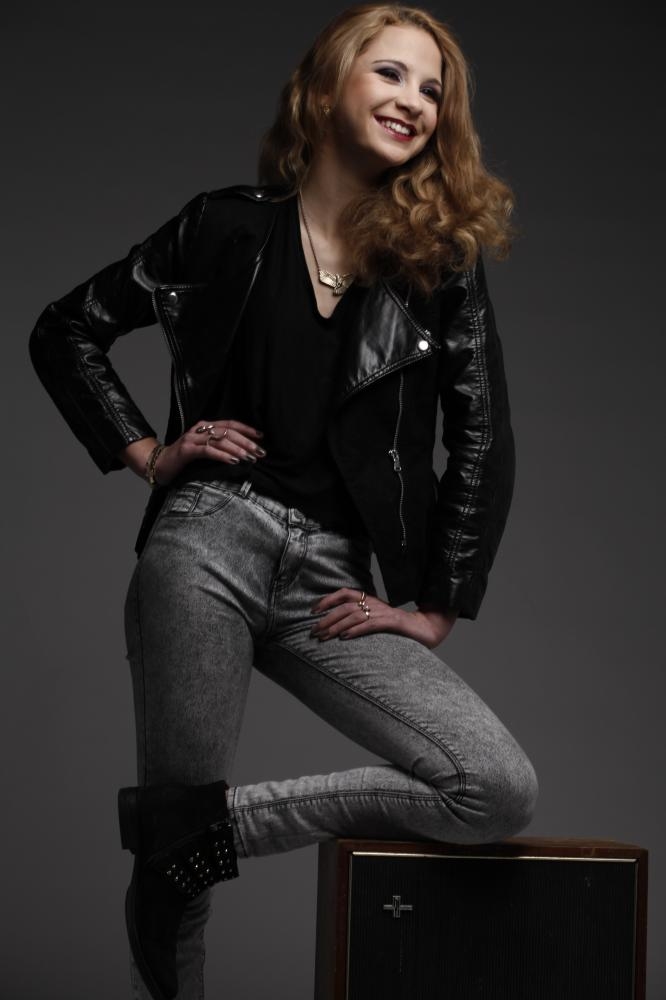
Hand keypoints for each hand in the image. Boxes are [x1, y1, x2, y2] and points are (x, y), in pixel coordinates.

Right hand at [153, 419, 265, 484]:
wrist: (159, 465)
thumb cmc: (184, 460)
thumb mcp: (203, 450)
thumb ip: (218, 447)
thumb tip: (243, 453)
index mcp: (205, 426)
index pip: (230, 424)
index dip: (246, 429)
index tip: (261, 436)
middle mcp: (199, 429)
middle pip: (228, 432)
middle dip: (247, 442)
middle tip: (260, 452)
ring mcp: (192, 438)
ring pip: (220, 440)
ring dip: (238, 449)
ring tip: (250, 457)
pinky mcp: (187, 450)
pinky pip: (208, 451)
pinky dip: (222, 455)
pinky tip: (233, 460)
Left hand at [310, 588, 457, 649]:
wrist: (425, 628)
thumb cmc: (398, 627)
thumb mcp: (376, 619)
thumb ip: (360, 619)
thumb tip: (337, 626)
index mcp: (371, 600)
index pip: (345, 593)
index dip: (328, 600)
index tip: (312, 610)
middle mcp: (375, 603)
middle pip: (345, 607)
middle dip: (327, 619)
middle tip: (313, 631)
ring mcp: (384, 612)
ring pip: (354, 616)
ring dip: (336, 626)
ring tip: (324, 637)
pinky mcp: (392, 623)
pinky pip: (370, 625)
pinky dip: (355, 630)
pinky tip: (344, 637)